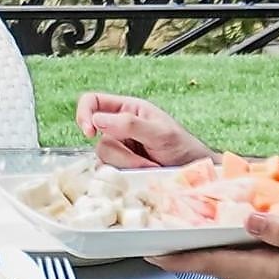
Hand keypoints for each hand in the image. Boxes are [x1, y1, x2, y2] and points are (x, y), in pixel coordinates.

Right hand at [78, 90, 207, 167]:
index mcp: (127, 108)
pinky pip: (109, 172)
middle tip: (143, 161)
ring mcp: (120, 149)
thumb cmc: (182, 146)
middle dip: (120, 154)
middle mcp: (119, 127)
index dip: (84, 114)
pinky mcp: (121, 167)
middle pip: (98, 138)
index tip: (90, 132)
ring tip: (150, 168)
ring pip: (103, 158)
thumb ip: (129, 124)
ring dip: (127, 166)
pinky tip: (142, 176)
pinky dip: (125, 176)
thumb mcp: (160, 132)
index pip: (92, 102)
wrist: (194, 173)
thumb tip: (97, 120)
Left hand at [170, 207, 278, 278]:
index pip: (209, 264)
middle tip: (172, 218)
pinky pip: (243, 272)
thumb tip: (247, 219)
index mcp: (264, 275)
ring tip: (207, 219)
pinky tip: (243, 237)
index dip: (176, 256)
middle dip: (194, 243)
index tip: (149, 250)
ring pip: (228, 267)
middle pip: (214, 263)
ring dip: (217, 247)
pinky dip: (237, 255)